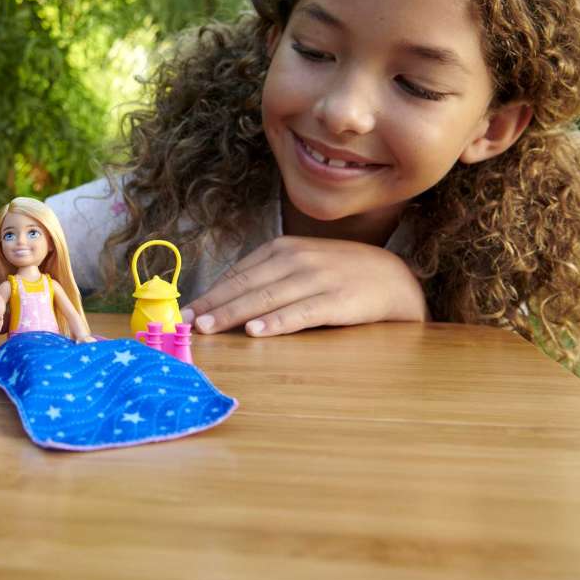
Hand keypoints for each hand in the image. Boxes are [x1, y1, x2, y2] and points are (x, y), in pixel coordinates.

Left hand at [182, 236, 428, 336]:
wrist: (394, 279)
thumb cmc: (339, 274)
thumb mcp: (301, 265)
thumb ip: (268, 277)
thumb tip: (225, 299)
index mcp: (283, 249)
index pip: (238, 274)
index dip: (210, 293)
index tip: (185, 312)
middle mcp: (296, 259)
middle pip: (246, 285)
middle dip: (213, 305)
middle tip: (186, 323)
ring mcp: (317, 278)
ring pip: (266, 298)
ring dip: (234, 313)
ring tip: (209, 328)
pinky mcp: (337, 300)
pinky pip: (301, 312)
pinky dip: (277, 322)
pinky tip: (257, 331)